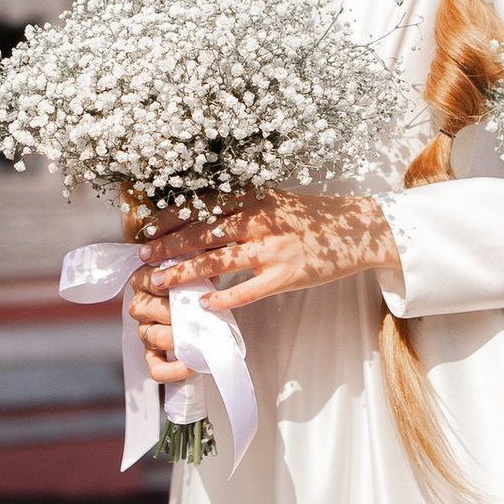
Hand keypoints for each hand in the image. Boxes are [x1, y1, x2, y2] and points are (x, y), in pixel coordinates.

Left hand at [128, 193, 398, 383]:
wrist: (360, 229)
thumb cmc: (314, 217)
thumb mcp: (278, 201)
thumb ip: (245, 206)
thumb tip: (203, 215)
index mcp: (257, 199)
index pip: (204, 206)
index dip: (172, 218)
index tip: (147, 229)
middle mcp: (262, 220)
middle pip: (204, 232)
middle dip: (169, 246)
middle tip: (143, 259)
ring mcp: (275, 248)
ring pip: (220, 260)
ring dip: (186, 272)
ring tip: (162, 282)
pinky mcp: (288, 274)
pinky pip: (249, 290)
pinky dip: (224, 298)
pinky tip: (205, 305)